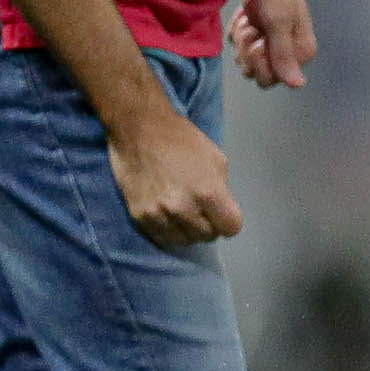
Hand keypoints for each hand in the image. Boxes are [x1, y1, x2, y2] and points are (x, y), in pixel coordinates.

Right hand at [106, 102, 242, 246]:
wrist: (139, 129)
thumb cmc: (182, 140)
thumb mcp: (216, 159)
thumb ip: (221, 189)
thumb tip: (220, 209)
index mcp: (208, 193)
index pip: (230, 228)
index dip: (229, 221)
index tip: (223, 214)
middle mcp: (183, 209)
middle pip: (208, 236)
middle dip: (209, 225)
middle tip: (202, 210)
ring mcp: (159, 215)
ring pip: (184, 241)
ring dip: (188, 230)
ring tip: (185, 213)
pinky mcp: (138, 218)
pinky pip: (161, 239)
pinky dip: (169, 231)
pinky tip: (169, 216)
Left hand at [230, 0, 315, 90]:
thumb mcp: (278, 21)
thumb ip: (284, 54)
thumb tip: (298, 84)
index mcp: (300, 51)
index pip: (271, 78)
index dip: (259, 61)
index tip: (261, 38)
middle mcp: (287, 50)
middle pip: (255, 71)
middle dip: (248, 48)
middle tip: (255, 25)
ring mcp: (270, 41)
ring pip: (244, 58)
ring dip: (242, 36)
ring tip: (250, 17)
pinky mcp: (255, 31)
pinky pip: (237, 44)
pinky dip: (236, 29)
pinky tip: (244, 14)